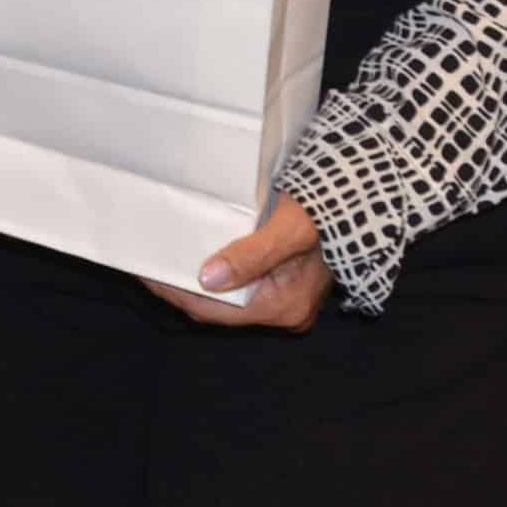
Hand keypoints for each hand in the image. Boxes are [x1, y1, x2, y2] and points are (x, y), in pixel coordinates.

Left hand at [150, 193, 327, 331]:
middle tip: (146, 261)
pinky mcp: (283, 283)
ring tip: (163, 257)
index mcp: (286, 306)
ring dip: (194, 281)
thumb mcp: (290, 227)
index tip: (145, 271)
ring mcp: (285, 299)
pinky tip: (194, 254)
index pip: (215, 311)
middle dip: (181, 287)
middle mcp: (285, 311)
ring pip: (226, 299)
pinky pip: (238, 286)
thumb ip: (251, 254)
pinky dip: (213, 273)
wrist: (362, 194)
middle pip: (218, 308)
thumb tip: (207, 279)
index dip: (176, 292)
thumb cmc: (327, 208)